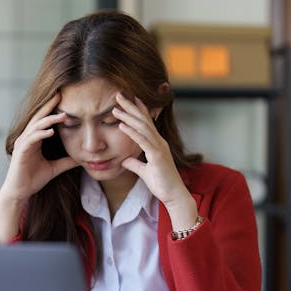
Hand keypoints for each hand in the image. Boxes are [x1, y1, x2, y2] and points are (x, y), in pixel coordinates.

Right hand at [0, 93, 77, 203]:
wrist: (19, 193)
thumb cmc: (32, 180)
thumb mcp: (54, 168)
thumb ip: (66, 162)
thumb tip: (82, 159)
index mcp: (34, 140)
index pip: (43, 121)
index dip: (52, 110)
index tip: (65, 100)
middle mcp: (26, 139)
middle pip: (38, 118)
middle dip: (49, 106)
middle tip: (60, 94)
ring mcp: (22, 144)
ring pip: (36, 127)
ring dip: (49, 120)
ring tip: (62, 115)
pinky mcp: (20, 152)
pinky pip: (31, 139)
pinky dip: (41, 134)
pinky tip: (51, 131)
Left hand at [112, 93, 197, 229]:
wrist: (174, 196)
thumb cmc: (162, 184)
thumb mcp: (144, 172)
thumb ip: (135, 164)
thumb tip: (125, 160)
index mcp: (156, 144)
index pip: (146, 123)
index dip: (138, 109)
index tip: (129, 98)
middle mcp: (159, 142)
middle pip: (143, 120)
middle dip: (130, 106)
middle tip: (118, 95)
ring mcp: (159, 147)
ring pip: (142, 127)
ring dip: (128, 116)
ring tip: (116, 107)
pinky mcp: (157, 156)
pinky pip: (142, 141)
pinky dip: (131, 132)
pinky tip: (121, 125)